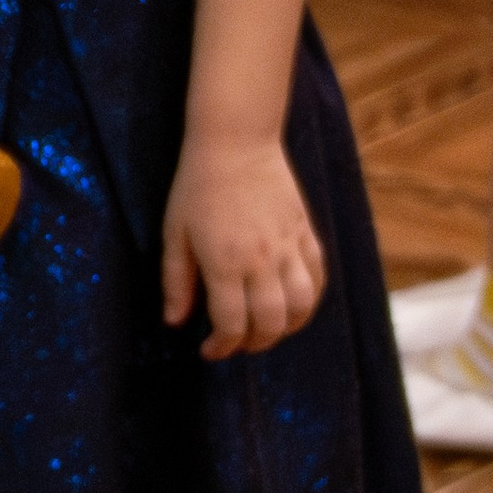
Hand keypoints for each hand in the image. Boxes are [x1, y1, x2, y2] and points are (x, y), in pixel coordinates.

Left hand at [162, 137, 324, 357]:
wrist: (236, 141)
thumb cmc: (197, 185)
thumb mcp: (174, 232)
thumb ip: (176, 280)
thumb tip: (175, 322)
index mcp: (224, 262)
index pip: (231, 324)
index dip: (221, 347)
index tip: (209, 351)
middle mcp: (262, 260)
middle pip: (270, 323)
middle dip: (254, 344)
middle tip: (237, 343)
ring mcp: (289, 246)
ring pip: (302, 306)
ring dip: (287, 328)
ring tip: (267, 329)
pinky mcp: (305, 232)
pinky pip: (318, 277)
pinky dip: (310, 300)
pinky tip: (294, 304)